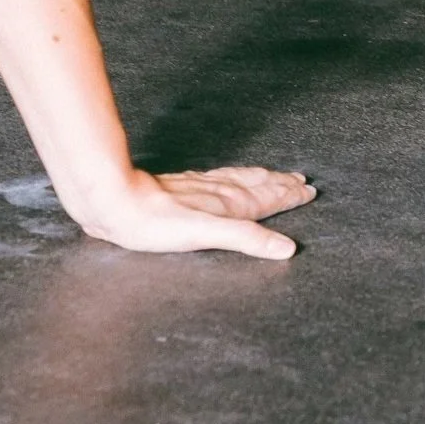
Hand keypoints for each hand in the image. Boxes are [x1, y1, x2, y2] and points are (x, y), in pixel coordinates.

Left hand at [73, 167, 315, 260]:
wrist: (114, 201)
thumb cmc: (155, 223)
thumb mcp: (206, 235)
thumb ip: (247, 239)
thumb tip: (286, 248)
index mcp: (227, 205)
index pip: (266, 200)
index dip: (288, 196)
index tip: (309, 190)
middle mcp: (217, 193)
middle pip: (257, 187)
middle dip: (281, 185)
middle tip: (302, 180)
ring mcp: (199, 187)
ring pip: (239, 181)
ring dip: (261, 179)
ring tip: (276, 175)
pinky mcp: (181, 187)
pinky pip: (219, 179)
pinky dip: (234, 177)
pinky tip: (228, 178)